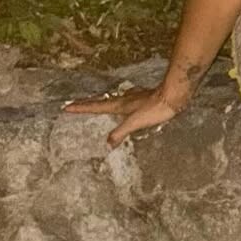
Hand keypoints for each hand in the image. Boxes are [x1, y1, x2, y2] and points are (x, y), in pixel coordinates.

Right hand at [61, 84, 182, 148]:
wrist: (173, 96)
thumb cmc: (155, 109)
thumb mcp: (135, 123)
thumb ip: (121, 132)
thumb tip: (107, 144)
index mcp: (119, 105)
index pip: (96, 106)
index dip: (81, 108)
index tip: (67, 107)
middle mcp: (124, 100)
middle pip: (101, 102)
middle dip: (87, 104)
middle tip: (74, 104)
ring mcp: (133, 98)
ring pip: (112, 100)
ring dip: (101, 103)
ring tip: (95, 105)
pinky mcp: (142, 99)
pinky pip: (124, 102)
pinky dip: (117, 104)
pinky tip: (124, 105)